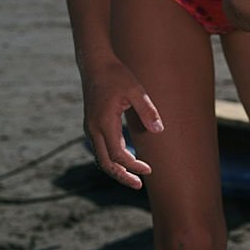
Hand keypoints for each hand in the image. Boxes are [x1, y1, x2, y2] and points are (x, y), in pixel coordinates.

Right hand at [82, 58, 162, 189]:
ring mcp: (90, 127)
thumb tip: (159, 130)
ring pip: (100, 157)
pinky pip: (100, 148)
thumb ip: (147, 110)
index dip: (133, 165)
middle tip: (139, 185)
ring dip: (116, 169)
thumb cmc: (117, 75)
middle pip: (105, 163)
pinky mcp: (91, 124)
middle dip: (122, 176)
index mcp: (104, 122)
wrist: (95, 64)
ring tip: (133, 177)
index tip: (149, 170)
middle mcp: (93, 128)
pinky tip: (125, 160)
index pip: (118, 154)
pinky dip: (111, 159)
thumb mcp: (136, 90)